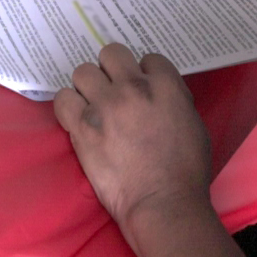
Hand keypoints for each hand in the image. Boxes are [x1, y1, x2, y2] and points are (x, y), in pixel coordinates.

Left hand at [53, 45, 213, 229]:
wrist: (162, 203)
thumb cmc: (186, 171)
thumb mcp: (193, 123)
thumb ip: (173, 99)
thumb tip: (157, 92)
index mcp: (166, 86)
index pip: (148, 58)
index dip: (143, 73)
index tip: (140, 90)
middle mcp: (133, 88)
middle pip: (111, 54)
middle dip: (112, 71)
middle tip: (112, 92)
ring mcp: (105, 105)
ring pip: (83, 71)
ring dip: (87, 87)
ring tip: (93, 106)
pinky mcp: (82, 126)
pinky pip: (63, 98)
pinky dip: (69, 106)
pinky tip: (78, 119)